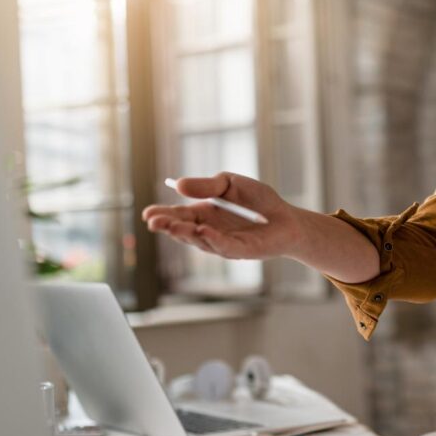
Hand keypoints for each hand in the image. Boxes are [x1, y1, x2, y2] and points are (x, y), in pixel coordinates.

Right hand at [142, 172, 303, 260]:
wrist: (287, 218)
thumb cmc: (259, 201)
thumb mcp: (230, 184)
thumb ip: (207, 185)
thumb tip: (179, 185)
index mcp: (204, 214)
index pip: (178, 215)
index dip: (162, 215)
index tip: (147, 213)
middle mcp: (209, 232)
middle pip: (184, 230)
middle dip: (168, 226)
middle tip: (153, 222)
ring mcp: (223, 243)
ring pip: (200, 241)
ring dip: (186, 233)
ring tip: (172, 225)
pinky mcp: (241, 251)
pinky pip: (224, 246)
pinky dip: (213, 239)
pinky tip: (202, 231)